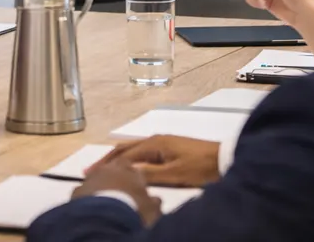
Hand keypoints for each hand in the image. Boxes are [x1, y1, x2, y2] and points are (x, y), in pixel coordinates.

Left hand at [73, 161, 161, 226]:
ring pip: (97, 179)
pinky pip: (84, 192)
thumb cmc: (133, 210)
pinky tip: (93, 208)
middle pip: (112, 170)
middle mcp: (108, 168)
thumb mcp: (152, 209)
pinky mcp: (77, 191)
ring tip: (107, 202)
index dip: (134, 177)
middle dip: (116, 179)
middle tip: (120, 193)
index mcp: (128, 168)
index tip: (136, 187)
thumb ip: (153, 202)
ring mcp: (91, 178)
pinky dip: (89, 198)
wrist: (105, 218)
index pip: (132, 166)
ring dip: (101, 187)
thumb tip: (155, 200)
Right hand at [89, 135, 220, 187]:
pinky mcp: (168, 149)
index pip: (124, 155)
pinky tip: (127, 165)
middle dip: (107, 159)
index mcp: (154, 144)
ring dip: (116, 158)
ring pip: (132, 149)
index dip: (107, 165)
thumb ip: (149, 173)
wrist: (224, 158)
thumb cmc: (200, 166)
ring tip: (103, 168)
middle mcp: (155, 140)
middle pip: (125, 149)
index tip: (91, 174)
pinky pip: (141, 152)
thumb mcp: (174, 174)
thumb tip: (124, 173)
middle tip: (89, 170)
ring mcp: (162, 143)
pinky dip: (128, 158)